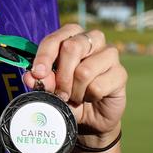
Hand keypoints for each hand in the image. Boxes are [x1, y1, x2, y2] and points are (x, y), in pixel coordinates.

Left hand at [23, 23, 126, 143]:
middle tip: (60, 92)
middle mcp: (92, 39)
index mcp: (71, 35)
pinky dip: (89, 96)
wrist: (91, 116)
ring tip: (76, 95)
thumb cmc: (68, 93)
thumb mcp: (50, 87)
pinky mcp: (121, 73)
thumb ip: (41, 80)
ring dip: (75, 90)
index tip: (38, 74)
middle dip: (61, 76)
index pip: (55, 39)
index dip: (44, 57)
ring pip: (84, 70)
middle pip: (71, 48)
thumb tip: (31, 77)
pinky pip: (98, 86)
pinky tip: (91, 97)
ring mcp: (109, 54)